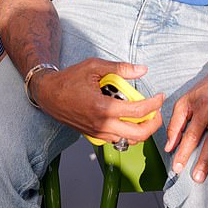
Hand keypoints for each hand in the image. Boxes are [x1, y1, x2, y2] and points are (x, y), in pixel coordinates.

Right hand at [30, 57, 163, 143]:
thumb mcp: (94, 67)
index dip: (154, 104)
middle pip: (139, 134)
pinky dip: (128, 133)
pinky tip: (130, 121)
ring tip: (146, 117)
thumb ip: (120, 68)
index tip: (159, 96)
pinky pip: (118, 140)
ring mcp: (98, 132)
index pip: (138, 111)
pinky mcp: (94, 135)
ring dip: (142, 130)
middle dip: (154, 124)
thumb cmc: (69, 80)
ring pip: (129, 140)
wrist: (48, 94)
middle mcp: (102, 124)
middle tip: (158, 112)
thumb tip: (142, 70)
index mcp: (103, 107)